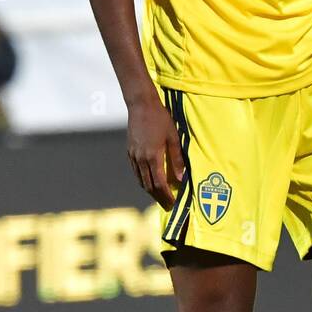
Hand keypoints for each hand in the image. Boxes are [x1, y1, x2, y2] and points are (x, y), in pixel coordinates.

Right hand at [126, 94, 184, 209]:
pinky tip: (150, 182)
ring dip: (151, 191)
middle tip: (168, 206)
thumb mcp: (174, 138)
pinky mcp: (130, 152)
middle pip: (149, 186)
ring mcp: (133, 156)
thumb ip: (177, 159)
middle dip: (159, 198)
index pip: (159, 184)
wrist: (141, 105)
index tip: (173, 204)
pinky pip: (136, 172)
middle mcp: (141, 159)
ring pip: (141, 180)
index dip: (166, 196)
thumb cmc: (161, 119)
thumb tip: (182, 179)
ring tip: (160, 197)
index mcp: (153, 156)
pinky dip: (143, 181)